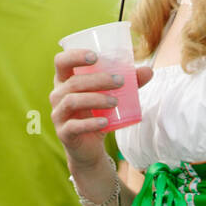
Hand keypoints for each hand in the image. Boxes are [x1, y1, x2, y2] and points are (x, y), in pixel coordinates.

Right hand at [51, 48, 152, 168]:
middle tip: (120, 81)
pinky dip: (91, 123)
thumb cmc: (97, 116)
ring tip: (115, 102)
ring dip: (96, 99)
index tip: (95, 56)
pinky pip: (75, 126)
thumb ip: (127, 84)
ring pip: (73, 101)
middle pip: (74, 82)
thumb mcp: (110, 98)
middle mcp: (57, 95)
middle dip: (98, 80)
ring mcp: (58, 114)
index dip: (75, 56)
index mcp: (64, 80)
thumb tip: (149, 71)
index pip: (61, 61)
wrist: (89, 149)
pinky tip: (105, 123)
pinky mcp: (64, 133)